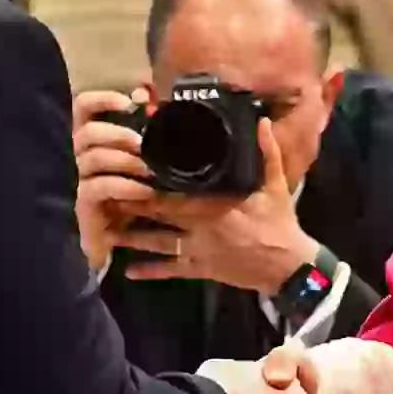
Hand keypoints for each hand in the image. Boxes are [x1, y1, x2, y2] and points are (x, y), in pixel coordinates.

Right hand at [72, 90, 155, 270]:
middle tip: (144, 144)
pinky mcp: (83, 205)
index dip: (102, 99)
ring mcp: (80, 181)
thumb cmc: (133, 195)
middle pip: (88, 133)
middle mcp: (81, 157)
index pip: (83, 108)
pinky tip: (146, 191)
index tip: (129, 101)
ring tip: (150, 169)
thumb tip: (150, 99)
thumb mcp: (144, 163)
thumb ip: (146, 134)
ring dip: (124, 160)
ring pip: (92, 159)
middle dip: (118, 134)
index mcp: (94, 141)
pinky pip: (98, 188)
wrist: (122, 242)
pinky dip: (125, 186)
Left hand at [118, 118, 318, 295]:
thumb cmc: (279, 223)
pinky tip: (129, 271)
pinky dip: (150, 271)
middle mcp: (201, 226)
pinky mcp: (200, 269)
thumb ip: (267, 153)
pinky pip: (172, 270)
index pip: (177, 191)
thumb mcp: (276, 186)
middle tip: (105, 196)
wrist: (287, 266)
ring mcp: (198, 250)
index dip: (151, 183)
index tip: (129, 171)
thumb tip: (263, 122)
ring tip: (107, 231)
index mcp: (215, 203)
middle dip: (132, 205)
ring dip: (132, 238)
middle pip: (159, 214)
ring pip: (159, 242)